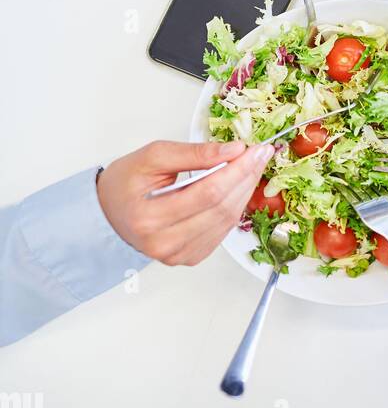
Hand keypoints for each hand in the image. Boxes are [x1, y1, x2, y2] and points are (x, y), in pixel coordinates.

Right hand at [97, 140, 272, 265]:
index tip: (255, 149)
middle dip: (245, 178)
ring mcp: (176, 255)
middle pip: (220, 209)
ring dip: (244, 192)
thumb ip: (193, 153)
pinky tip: (237, 189)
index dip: (237, 170)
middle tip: (261, 155)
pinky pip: (220, 233)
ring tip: (252, 168)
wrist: (106, 212)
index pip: (208, 192)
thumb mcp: (153, 156)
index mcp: (149, 218)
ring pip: (225, 222)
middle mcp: (163, 244)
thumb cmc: (125, 182)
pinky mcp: (187, 258)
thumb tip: (233, 150)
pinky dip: (233, 209)